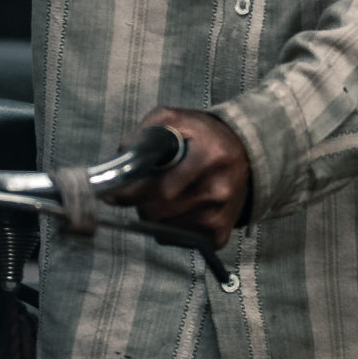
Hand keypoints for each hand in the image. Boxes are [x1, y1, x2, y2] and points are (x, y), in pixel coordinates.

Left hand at [103, 107, 250, 249]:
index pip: (160, 188)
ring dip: (156, 215)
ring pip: (164, 228)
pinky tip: (181, 207)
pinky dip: (172, 227)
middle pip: (158, 212)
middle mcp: (218, 190)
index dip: (130, 194)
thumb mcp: (174, 118)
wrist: (246, 153)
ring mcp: (220, 215)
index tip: (112, 194)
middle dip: (142, 203)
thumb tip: (120, 160)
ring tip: (168, 195)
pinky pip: (178, 239)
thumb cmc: (203, 136)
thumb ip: (144, 133)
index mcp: (208, 157)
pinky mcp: (220, 234)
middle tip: (145, 189)